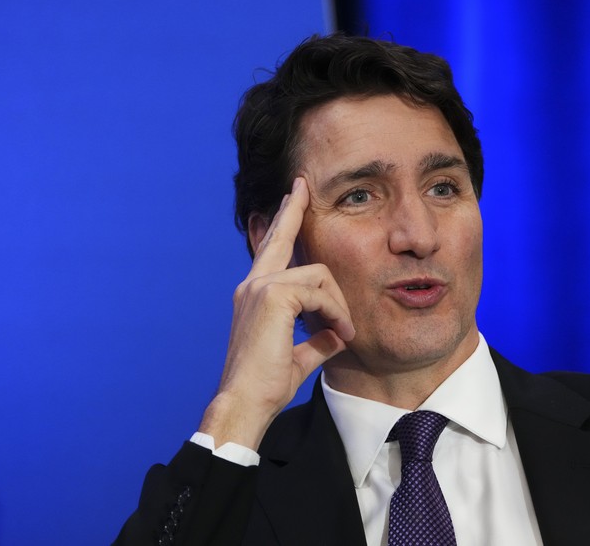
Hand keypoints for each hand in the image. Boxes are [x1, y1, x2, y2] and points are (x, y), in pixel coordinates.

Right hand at [199, 177, 354, 449]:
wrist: (244, 403)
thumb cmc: (266, 385)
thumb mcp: (299, 356)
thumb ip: (317, 339)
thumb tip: (338, 333)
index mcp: (255, 294)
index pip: (271, 249)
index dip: (283, 220)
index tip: (292, 196)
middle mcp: (253, 284)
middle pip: (282, 237)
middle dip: (295, 210)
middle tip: (302, 187)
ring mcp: (260, 287)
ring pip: (318, 274)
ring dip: (338, 303)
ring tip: (344, 331)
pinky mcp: (273, 297)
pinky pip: (319, 293)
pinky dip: (335, 313)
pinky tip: (340, 333)